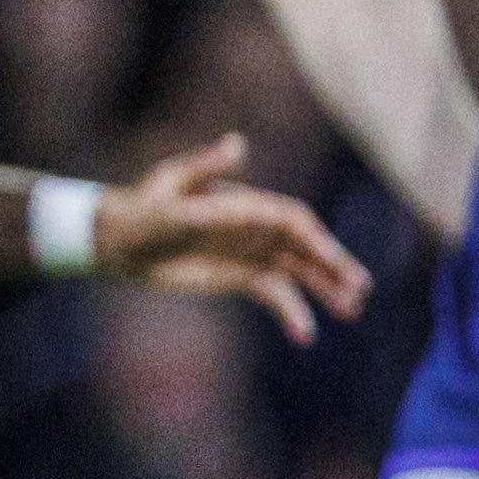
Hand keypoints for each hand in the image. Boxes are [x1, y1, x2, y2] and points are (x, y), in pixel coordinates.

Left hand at [96, 133, 374, 341]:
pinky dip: (292, 312)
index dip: (314, 240)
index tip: (331, 261)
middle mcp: (255, 227)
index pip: (291, 221)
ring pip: (298, 272)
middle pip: (304, 247)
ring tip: (350, 311)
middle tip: (360, 290)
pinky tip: (305, 334)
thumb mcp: (171, 184)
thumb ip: (205, 167)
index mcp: (245, 204)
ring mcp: (250, 253)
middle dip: (333, 266)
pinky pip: (274, 294)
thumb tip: (237, 144)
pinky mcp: (239, 277)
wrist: (119, 238)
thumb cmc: (143, 204)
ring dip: (325, 289)